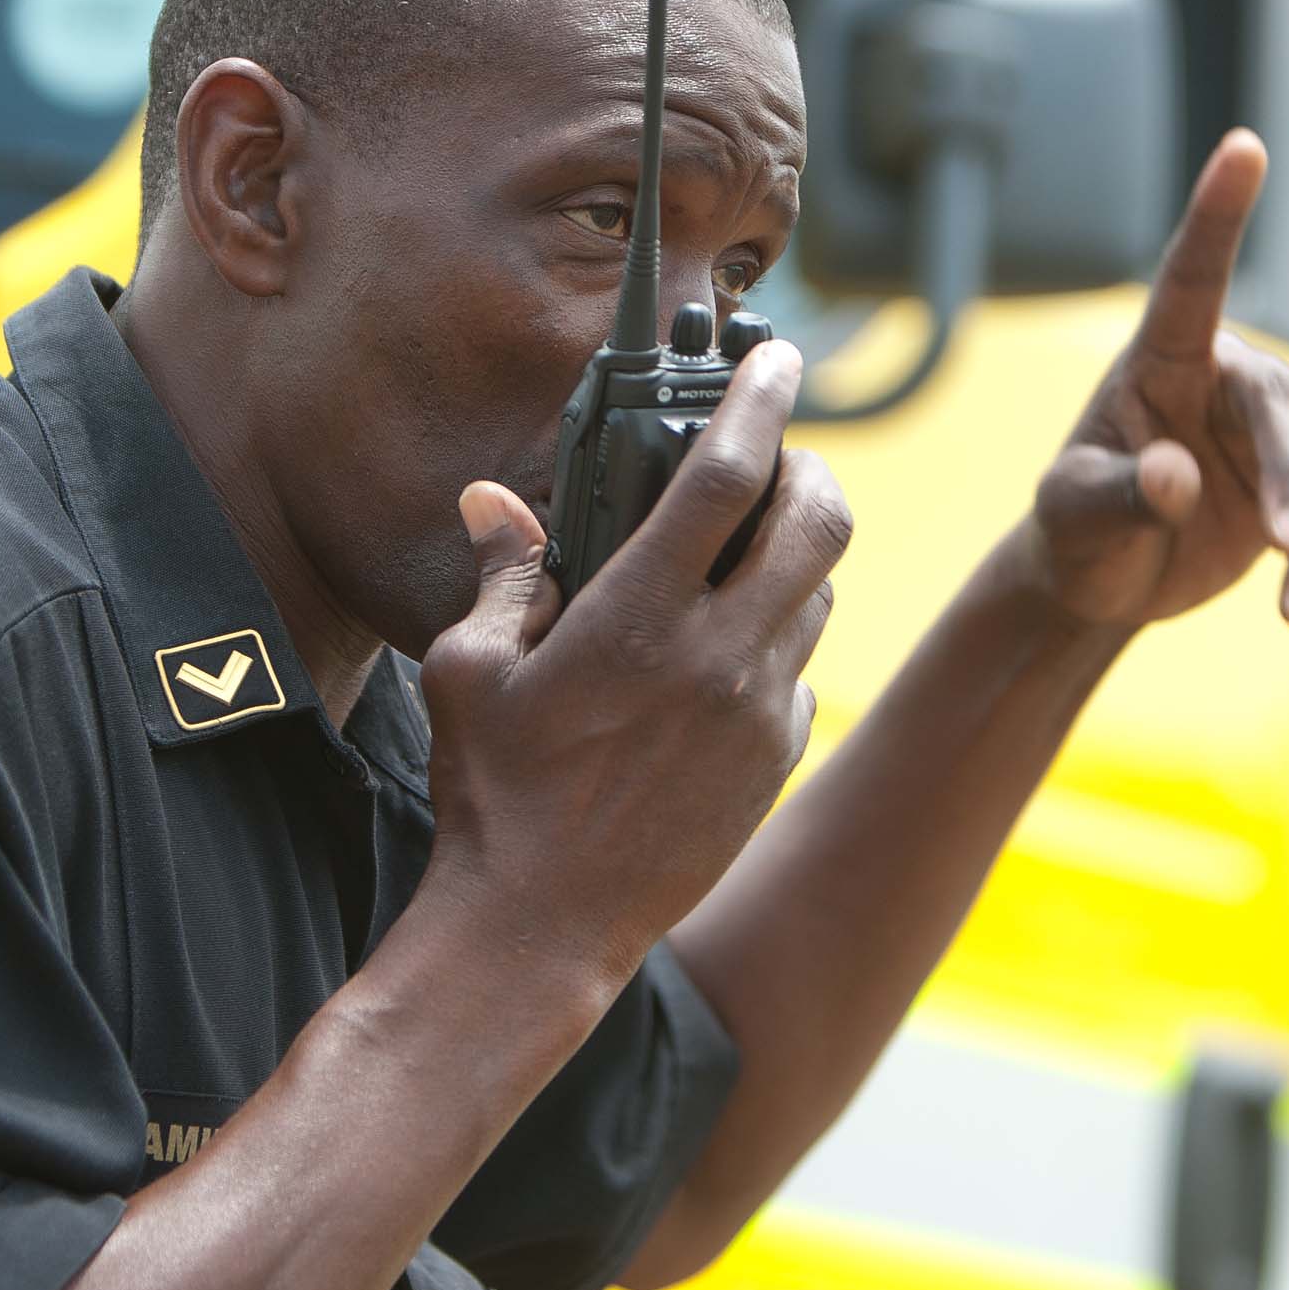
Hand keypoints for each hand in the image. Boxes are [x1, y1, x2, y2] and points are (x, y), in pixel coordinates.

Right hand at [411, 344, 851, 986]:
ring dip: (798, 554)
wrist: (540, 930)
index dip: (760, 401)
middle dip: (810, 468)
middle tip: (777, 458)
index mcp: (642, 617)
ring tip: (747, 551)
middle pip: (819, 521)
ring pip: (820, 594)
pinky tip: (724, 652)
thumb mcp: (468, 672)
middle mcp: (720, 657)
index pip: (729, 475)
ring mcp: (759, 714)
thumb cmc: (493, 797)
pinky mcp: (773, 762)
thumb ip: (500, 576)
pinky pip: (803, 672)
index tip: (775, 359)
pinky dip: (780, 640)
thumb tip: (492, 503)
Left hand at [1018, 130, 1288, 629]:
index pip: (1194, 276)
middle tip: (1280, 545)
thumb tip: (1178, 478)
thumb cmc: (1075, 529)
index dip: (1220, 212)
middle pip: (1287, 405)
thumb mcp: (1073, 516)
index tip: (1244, 144)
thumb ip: (1118, 495)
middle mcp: (1228, 381)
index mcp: (1162, 362)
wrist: (1104, 581)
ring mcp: (1274, 432)